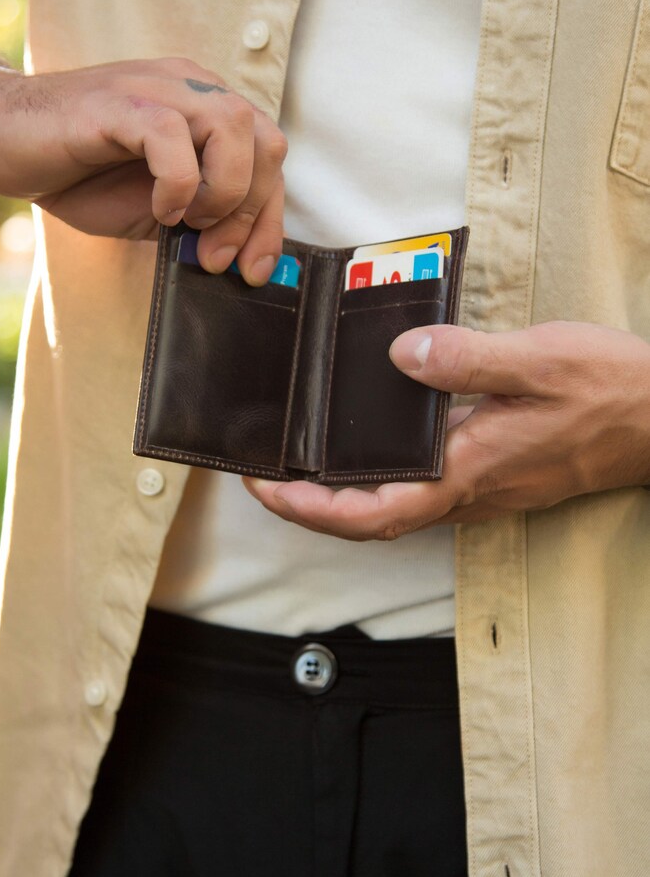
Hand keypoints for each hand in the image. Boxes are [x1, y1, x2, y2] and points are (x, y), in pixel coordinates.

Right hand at [0, 57, 285, 282]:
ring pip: (233, 128)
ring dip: (223, 193)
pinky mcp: (118, 104)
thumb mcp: (154, 207)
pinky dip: (177, 184)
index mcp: (205, 109)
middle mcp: (190, 88)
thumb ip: (200, 219)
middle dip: (252, 213)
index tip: (254, 269)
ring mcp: (155, 89)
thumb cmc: (76, 172)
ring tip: (185, 223)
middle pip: (266, 142)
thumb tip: (241, 256)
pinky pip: (172, 136)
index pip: (270, 156)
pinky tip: (157, 208)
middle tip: (214, 255)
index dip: (271, 219)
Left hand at [244, 321, 649, 539]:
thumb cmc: (612, 392)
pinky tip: (371, 449)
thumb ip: (468, 361)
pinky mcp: (496, 475)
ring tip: (301, 463)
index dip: (311, 509)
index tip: (266, 488)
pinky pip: (422, 491)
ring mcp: (484, 489)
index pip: (373, 513)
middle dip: (311, 506)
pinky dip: (381, 480)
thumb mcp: (539, 361)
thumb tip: (402, 356)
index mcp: (469, 471)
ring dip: (342, 497)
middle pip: (372, 520)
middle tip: (265, 475)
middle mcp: (470, 492)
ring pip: (396, 509)